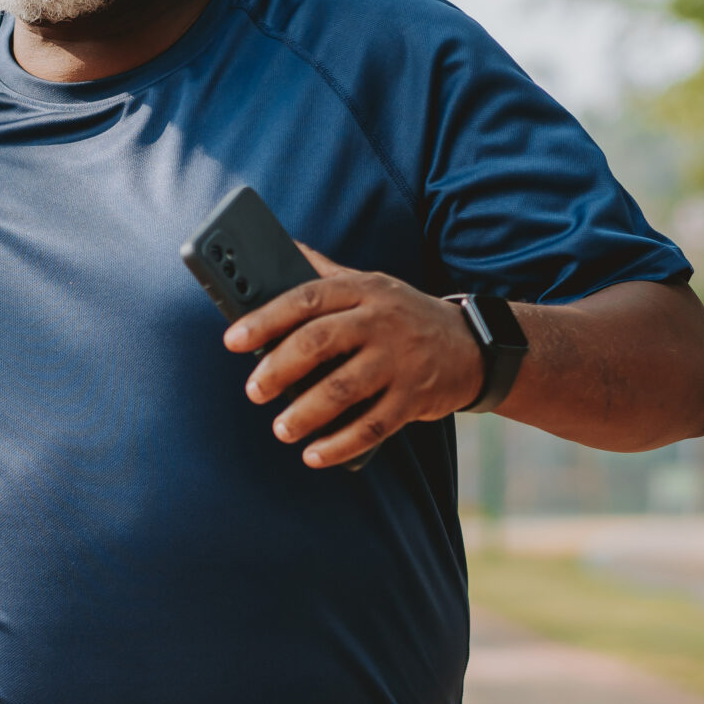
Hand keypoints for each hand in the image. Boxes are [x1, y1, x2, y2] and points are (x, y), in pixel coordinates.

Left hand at [224, 246, 486, 467]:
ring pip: (343, 389)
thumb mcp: (370, 284)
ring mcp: (400, 360)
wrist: (470, 346)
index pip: (306, 297)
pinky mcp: (414, 398)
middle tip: (254, 391)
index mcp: (363, 288)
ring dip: (306, 413)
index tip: (233, 340)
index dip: (266, 319)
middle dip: (279, 369)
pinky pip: (372, 426)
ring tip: (281, 429)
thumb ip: (325, 272)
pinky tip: (314, 454)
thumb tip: (277, 248)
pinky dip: (340, 444)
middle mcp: (381, 321)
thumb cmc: (402, 315)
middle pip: (320, 342)